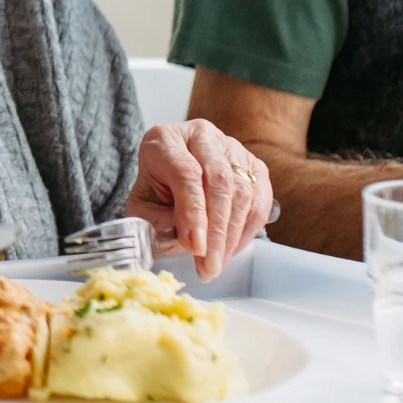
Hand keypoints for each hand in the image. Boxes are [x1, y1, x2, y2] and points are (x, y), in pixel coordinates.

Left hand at [126, 119, 274, 280]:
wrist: (171, 175)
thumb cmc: (155, 191)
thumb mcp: (142, 206)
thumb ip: (157, 223)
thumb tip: (189, 243)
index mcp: (166, 140)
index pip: (186, 174)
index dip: (192, 213)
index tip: (194, 247)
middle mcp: (202, 136)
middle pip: (219, 183)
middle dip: (216, 232)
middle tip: (209, 266)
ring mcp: (232, 148)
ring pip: (243, 193)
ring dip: (232, 236)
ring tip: (217, 264)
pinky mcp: (255, 165)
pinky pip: (261, 200)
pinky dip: (248, 229)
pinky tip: (231, 249)